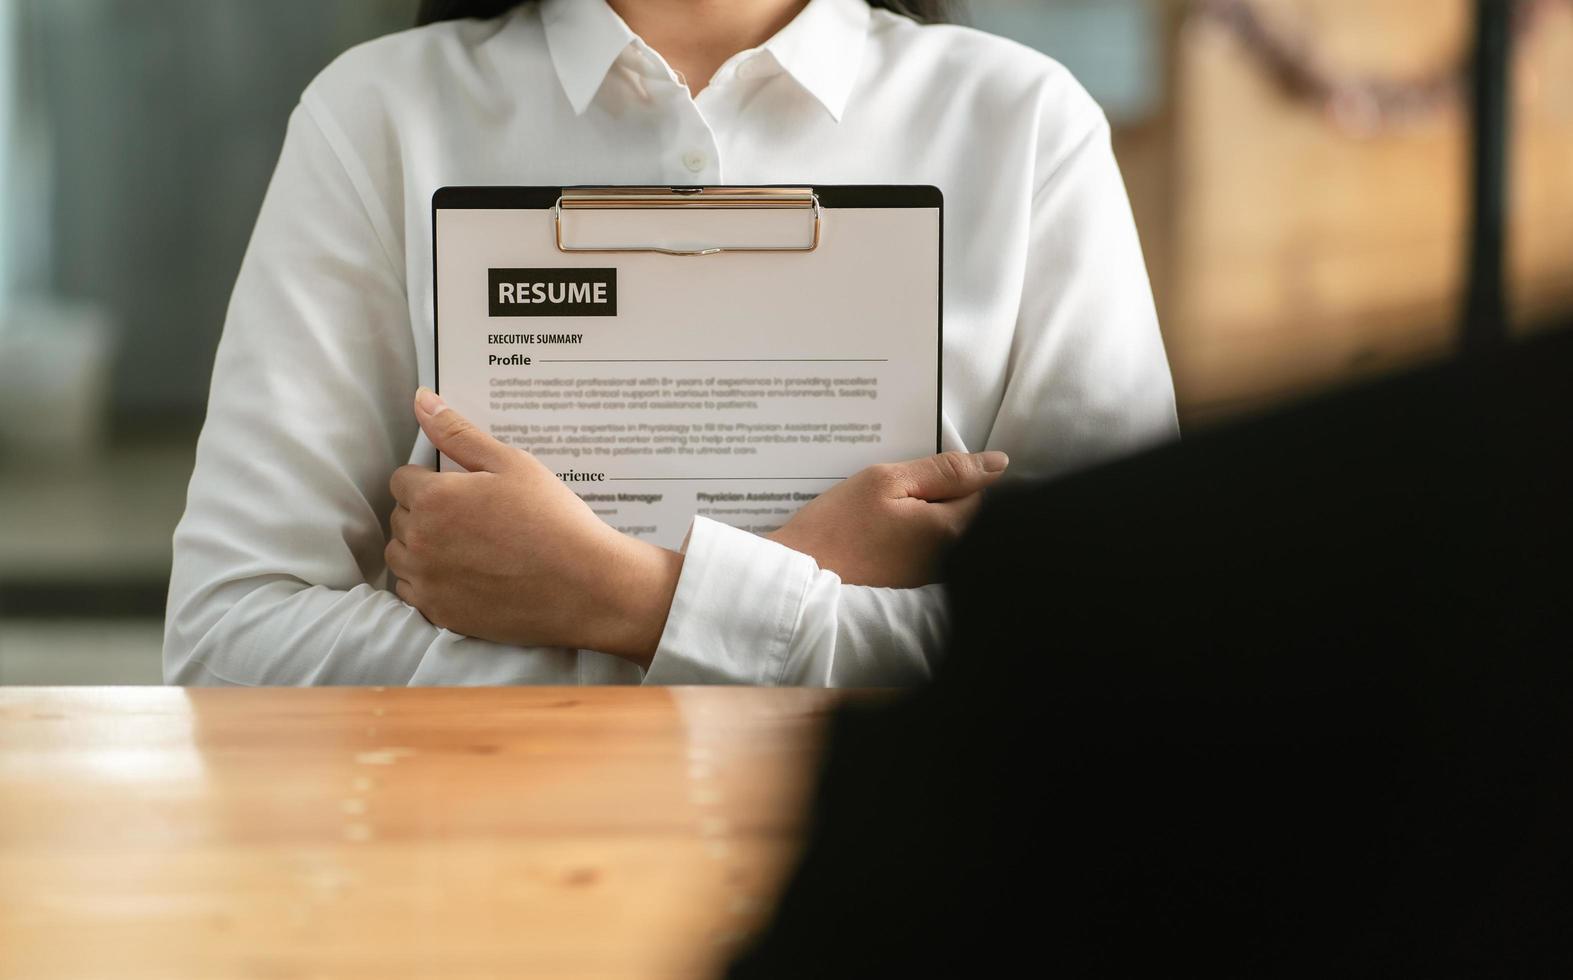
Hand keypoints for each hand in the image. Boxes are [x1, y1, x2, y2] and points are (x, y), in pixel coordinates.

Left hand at [386, 389, 681, 666]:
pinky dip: (430, 582)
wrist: (585, 586)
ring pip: (401, 556)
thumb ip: (458, 432)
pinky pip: (414, 593)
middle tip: (472, 517)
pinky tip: (466, 575)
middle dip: (426, 512)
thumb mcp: (511, 464)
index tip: (463, 489)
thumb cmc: (553, 519)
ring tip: (466, 546)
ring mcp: (427, 582)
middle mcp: (419, 542)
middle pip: (400, 517)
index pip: (402, 480)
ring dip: (421, 547)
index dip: (431, 480)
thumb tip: (422, 399)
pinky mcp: (440, 614)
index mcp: (433, 499)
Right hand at [766, 451, 1009, 588]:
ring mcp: (929, 577)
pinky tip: (874, 532)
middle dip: (936, 495)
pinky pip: (920, 550)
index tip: (913, 473)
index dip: (948, 474)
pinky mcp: (909, 586)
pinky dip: (904, 535)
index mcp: (948, 531)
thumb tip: (997, 463)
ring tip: (878, 512)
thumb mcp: (887, 481)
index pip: (977, 491)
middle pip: (960, 513)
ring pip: (939, 530)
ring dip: (919, 515)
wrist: (798, 577)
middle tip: (892, 491)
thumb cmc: (836, 526)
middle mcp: (947, 561)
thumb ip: (944, 470)